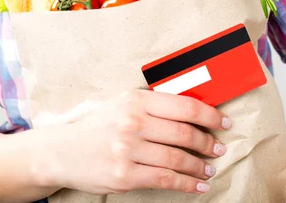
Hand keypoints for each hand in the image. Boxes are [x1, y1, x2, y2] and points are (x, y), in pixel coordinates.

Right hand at [54, 90, 231, 195]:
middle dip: (207, 142)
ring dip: (200, 166)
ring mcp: (128, 150)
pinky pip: (165, 179)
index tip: (223, 122)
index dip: (209, 115)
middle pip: (184, 133)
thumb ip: (152, 106)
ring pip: (178, 159)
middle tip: (218, 148)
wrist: (62, 151)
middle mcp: (133, 122)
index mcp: (135, 100)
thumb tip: (192, 112)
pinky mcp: (125, 175)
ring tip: (209, 169)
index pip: (183, 106)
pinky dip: (187, 183)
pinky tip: (197, 185)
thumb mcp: (121, 105)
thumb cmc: (97, 126)